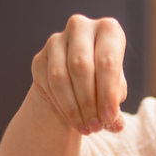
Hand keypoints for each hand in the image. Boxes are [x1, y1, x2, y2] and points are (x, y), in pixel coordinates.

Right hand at [31, 15, 127, 135]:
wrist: (76, 82)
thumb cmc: (103, 83)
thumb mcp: (115, 92)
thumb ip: (115, 106)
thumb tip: (116, 124)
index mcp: (108, 30)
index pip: (107, 61)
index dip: (108, 93)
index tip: (109, 118)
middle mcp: (81, 27)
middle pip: (81, 67)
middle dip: (89, 102)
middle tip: (96, 127)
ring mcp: (56, 40)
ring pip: (60, 77)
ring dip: (74, 108)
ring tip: (86, 128)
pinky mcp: (40, 58)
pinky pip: (48, 86)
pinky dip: (62, 107)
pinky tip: (73, 120)